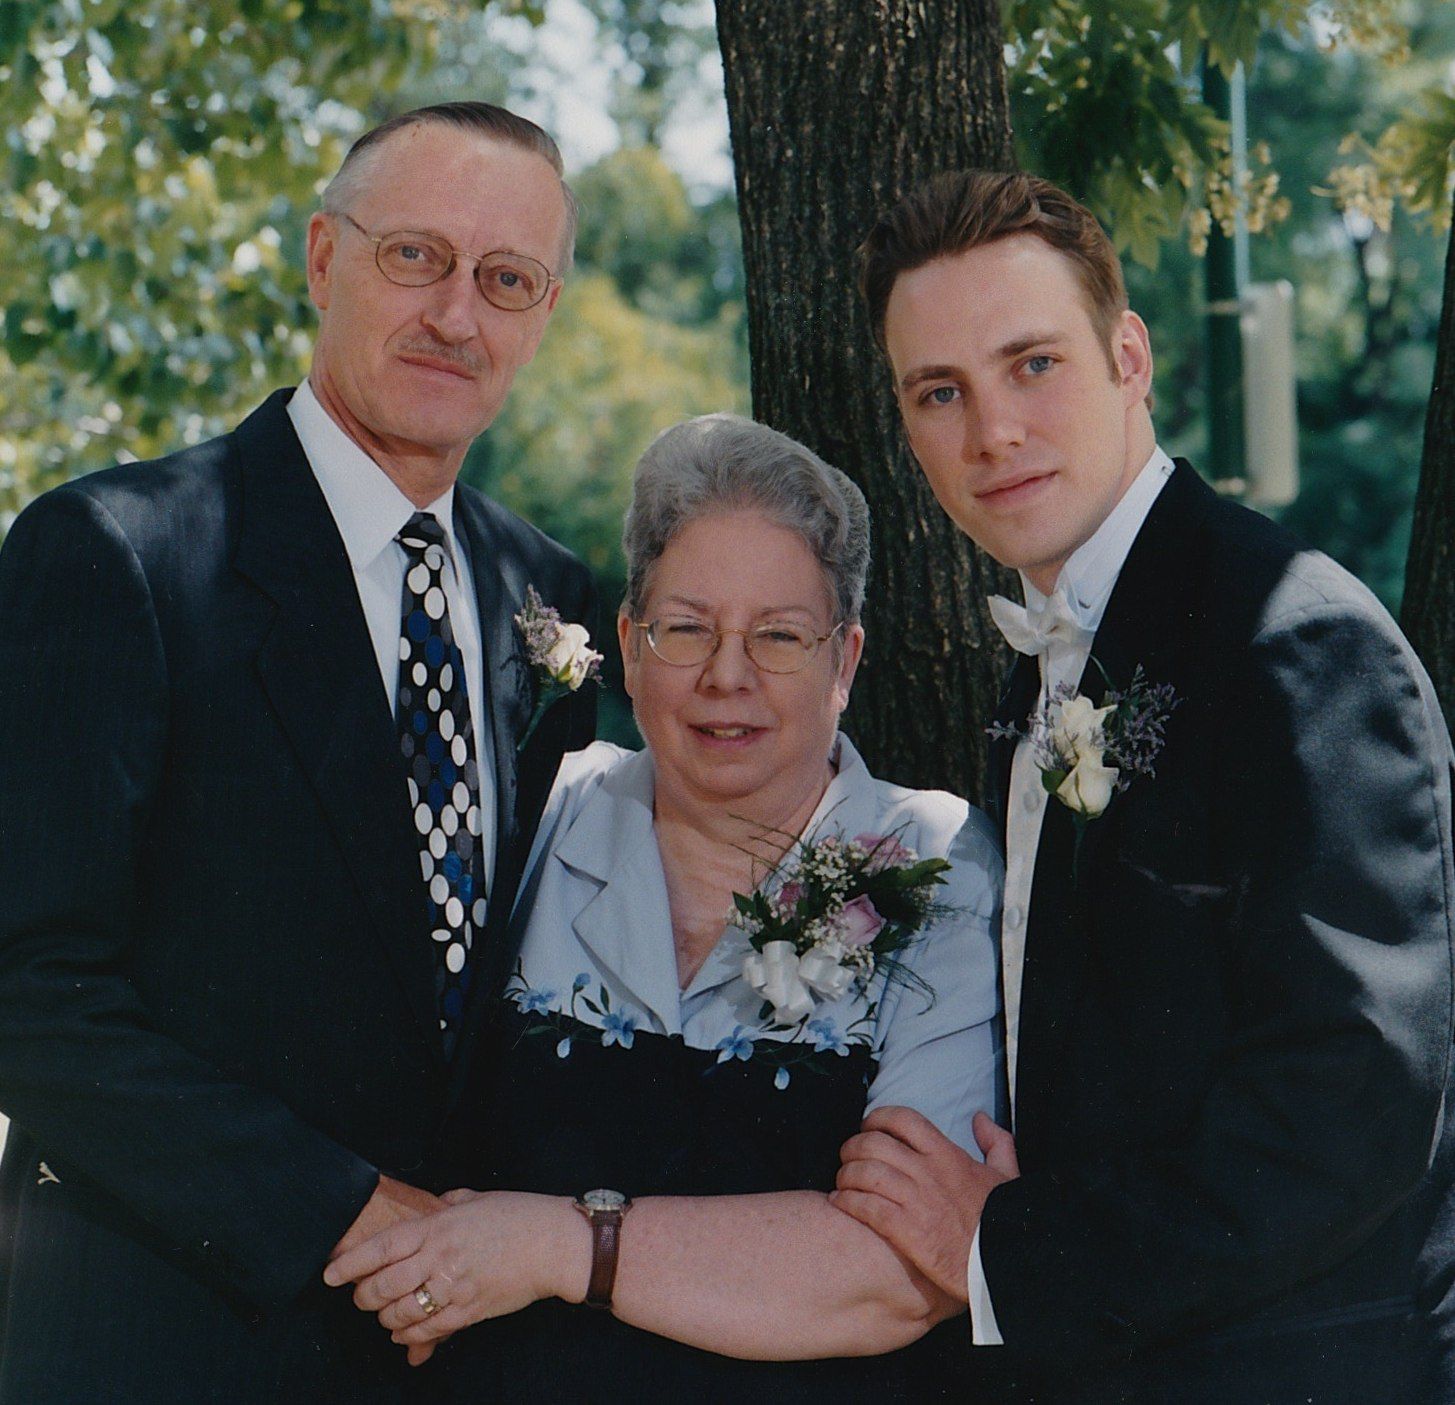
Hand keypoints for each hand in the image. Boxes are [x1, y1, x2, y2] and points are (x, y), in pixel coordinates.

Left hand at [323, 1191, 586, 1366]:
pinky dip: (410, 1336)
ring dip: (385, 1319)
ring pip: (400, 1313)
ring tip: (384, 1315)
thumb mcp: (477, 1200)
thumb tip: (432, 1206)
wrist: (554, 1244)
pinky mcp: (469, 1311)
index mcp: (439, 1226)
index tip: (330, 1273)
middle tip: (360, 1297)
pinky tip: (406, 1333)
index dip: (350, 1263)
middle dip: (363, 1296)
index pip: (381, 1247)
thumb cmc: (519, 1216)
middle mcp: (440, 1257)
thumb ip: (448, 1204)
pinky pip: (428, 1331)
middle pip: (382, 1286)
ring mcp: (454, 1287)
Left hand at [831, 1107, 1018, 1301]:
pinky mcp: (907, 1231)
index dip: (877, 1118)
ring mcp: (916, 1201)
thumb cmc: (1005, 1221)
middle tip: (847, 1157)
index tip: (867, 1127)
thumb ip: (995, 1142)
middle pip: (874, 1143)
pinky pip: (866, 1207)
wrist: (1005, 1264)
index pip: (902, 1119)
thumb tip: (980, 1118)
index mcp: (947, 1154)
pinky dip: (847, 1201)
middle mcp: (928, 1172)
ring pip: (865, 1173)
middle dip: (853, 1146)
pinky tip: (840, 1202)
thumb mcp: (1007, 1175)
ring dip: (846, 1174)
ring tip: (842, 1182)